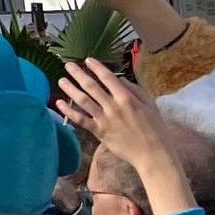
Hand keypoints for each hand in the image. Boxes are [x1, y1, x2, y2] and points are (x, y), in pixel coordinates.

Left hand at [53, 60, 195, 214]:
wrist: (152, 154)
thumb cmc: (155, 128)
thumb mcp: (150, 105)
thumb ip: (135, 90)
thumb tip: (119, 79)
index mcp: (127, 98)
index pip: (108, 78)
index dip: (96, 67)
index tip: (87, 60)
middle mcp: (113, 107)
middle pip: (91, 87)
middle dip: (78, 74)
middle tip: (68, 65)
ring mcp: (105, 119)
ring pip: (83, 101)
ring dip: (70, 89)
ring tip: (61, 80)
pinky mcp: (99, 132)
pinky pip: (80, 120)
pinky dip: (69, 111)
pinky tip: (59, 104)